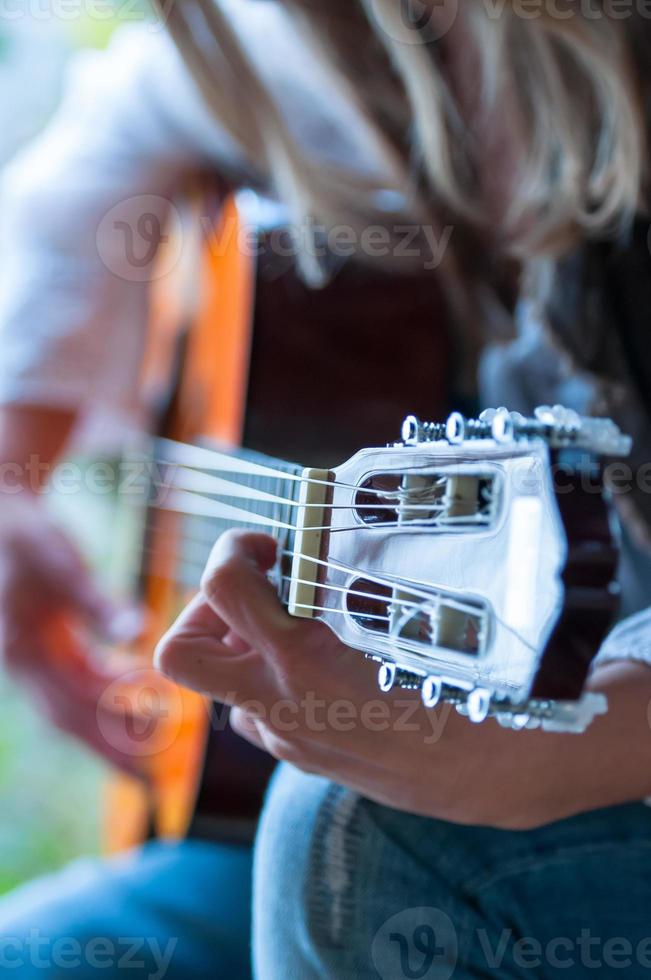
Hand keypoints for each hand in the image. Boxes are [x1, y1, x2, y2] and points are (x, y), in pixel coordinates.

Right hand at [0, 489, 143, 773]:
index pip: (72, 710)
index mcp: (25, 651)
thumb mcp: (59, 561)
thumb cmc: (24, 536)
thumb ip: (95, 600)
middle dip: (109, 753)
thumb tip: (136, 630)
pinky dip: (102, 699)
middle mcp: (25, 664)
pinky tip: (134, 700)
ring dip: (107, 732)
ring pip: (70, 708)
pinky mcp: (43, 647)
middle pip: (69, 721)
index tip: (145, 767)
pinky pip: (72, 684)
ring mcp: (32, 658)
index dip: (109, 741)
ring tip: (148, 756)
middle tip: (151, 783)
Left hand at [156, 529, 650, 829]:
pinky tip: (334, 665)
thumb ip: (357, 563)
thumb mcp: (416, 605)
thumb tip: (329, 514)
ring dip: (250, 649)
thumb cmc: (474, 674)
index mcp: (304, 662)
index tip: (271, 546)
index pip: (221, 586)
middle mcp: (283, 707)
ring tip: (306, 624)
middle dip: (208, 611)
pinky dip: (280, 681)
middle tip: (263, 591)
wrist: (511, 767)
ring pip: (228, 687)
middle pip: (181, 655)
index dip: (235, 548)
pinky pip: (267, 713)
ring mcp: (293, 740)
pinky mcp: (312, 759)